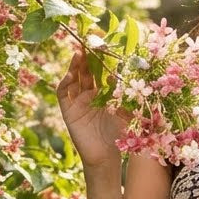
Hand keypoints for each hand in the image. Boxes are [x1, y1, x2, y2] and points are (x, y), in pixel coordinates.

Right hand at [56, 46, 127, 169]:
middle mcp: (89, 95)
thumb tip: (135, 75)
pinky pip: (63, 93)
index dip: (101, 59)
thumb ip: (128, 96)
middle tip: (90, 41)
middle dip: (87, 57)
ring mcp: (77, 102)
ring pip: (74, 78)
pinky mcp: (68, 111)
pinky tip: (71, 74)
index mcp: (104, 94)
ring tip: (79, 52)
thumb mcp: (127, 113)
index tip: (106, 46)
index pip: (100, 72)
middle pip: (86, 71)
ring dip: (75, 65)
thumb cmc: (119, 138)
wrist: (106, 157)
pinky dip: (65, 82)